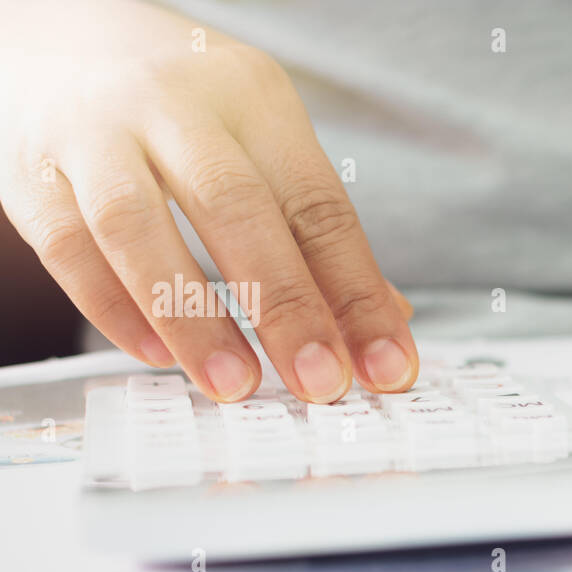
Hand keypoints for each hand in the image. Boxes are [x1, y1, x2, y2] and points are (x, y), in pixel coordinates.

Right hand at [0, 0, 416, 401]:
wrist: (54, 38)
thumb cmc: (178, 113)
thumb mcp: (259, 146)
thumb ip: (315, 234)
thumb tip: (389, 321)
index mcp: (255, 101)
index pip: (320, 206)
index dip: (358, 294)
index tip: (389, 366)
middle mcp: (175, 104)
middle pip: (239, 209)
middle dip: (287, 307)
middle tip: (321, 385)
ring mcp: (93, 130)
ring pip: (138, 226)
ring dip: (193, 319)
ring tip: (235, 385)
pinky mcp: (29, 167)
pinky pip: (68, 243)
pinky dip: (113, 308)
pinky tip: (156, 354)